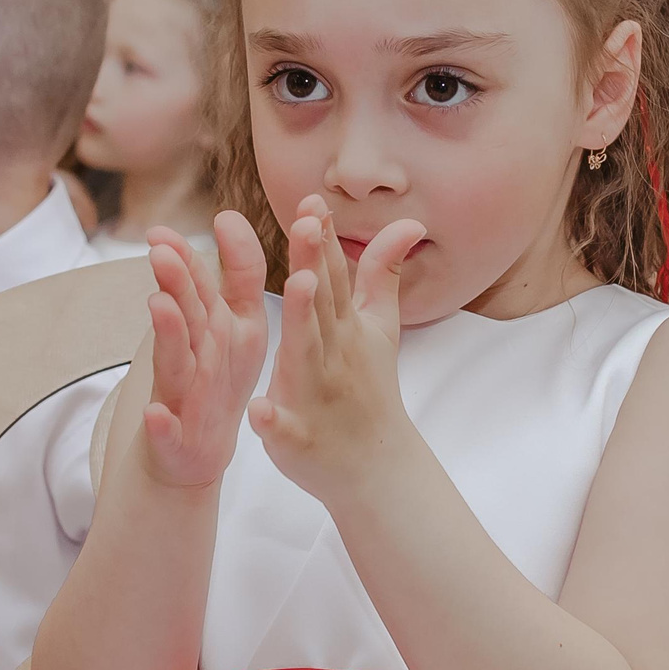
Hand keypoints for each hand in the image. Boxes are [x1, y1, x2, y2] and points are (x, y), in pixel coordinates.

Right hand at [137, 211, 269, 489]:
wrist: (191, 454)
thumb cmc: (215, 379)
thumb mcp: (236, 324)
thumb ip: (237, 274)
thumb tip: (228, 216)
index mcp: (217, 328)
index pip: (208, 284)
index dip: (195, 257)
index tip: (171, 225)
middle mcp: (193, 355)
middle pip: (188, 313)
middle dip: (177, 281)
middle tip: (162, 248)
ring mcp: (180, 396)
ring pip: (174, 361)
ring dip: (167, 334)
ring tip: (159, 305)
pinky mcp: (172, 438)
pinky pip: (167, 431)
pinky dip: (161, 423)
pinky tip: (156, 415)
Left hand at [247, 197, 426, 505]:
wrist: (376, 467)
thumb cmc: (369, 391)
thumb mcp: (380, 330)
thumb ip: (383, 275)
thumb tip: (409, 223)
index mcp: (345, 330)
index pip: (334, 278)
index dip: (325, 240)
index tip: (314, 202)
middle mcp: (332, 356)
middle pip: (320, 304)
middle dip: (314, 262)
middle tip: (304, 223)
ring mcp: (316, 396)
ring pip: (306, 354)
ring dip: (302, 320)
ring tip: (294, 284)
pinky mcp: (297, 438)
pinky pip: (283, 428)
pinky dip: (273, 420)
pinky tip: (259, 409)